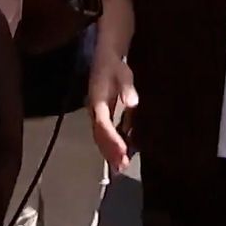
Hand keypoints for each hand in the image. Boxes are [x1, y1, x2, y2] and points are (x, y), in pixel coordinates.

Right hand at [88, 52, 137, 171]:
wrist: (105, 58)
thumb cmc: (115, 66)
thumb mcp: (124, 74)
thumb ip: (127, 89)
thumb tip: (132, 103)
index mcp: (98, 101)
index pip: (103, 125)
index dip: (112, 140)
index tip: (123, 152)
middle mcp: (94, 110)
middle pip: (99, 135)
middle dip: (110, 152)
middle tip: (122, 167)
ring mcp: (95, 114)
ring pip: (100, 137)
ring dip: (109, 152)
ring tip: (120, 167)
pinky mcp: (100, 115)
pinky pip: (103, 134)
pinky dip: (110, 146)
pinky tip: (119, 155)